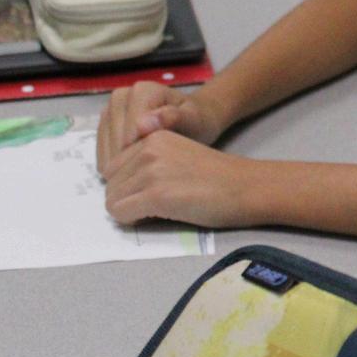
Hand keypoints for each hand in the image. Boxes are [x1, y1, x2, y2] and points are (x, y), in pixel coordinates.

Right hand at [97, 79, 224, 177]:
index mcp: (142, 91)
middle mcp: (122, 95)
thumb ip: (174, 118)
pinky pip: (101, 148)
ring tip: (137, 178)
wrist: (192, 119)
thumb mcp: (193, 119)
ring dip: (117, 165)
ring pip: (106, 144)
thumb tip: (144, 125)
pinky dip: (111, 163)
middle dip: (129, 160)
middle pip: (115, 137)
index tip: (154, 167)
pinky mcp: (105, 124)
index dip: (141, 152)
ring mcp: (110, 109)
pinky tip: (127, 175)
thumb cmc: (196, 120)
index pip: (130, 129)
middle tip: (145, 178)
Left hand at [102, 129, 260, 228]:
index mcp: (153, 135)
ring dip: (131, 210)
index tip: (154, 190)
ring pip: (112, 201)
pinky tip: (159, 215)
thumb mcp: (178, 156)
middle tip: (158, 203)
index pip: (113, 167)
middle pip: (109, 185)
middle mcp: (148, 148)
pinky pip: (120, 214)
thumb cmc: (217, 177)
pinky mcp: (156, 194)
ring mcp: (151, 171)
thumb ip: (149, 162)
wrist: (247, 187)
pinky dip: (133, 221)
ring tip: (162, 208)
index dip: (129, 185)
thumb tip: (117, 188)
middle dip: (127, 198)